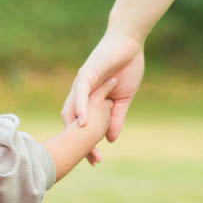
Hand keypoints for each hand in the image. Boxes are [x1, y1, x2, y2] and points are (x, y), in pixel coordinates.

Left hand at [61, 30, 144, 162]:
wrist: (130, 42)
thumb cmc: (126, 66)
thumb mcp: (123, 99)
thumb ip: (116, 117)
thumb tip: (111, 139)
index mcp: (88, 99)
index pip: (81, 125)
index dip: (85, 143)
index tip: (95, 160)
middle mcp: (80, 92)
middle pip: (72, 122)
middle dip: (79, 142)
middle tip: (92, 160)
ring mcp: (81, 83)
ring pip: (72, 109)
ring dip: (77, 130)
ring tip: (84, 147)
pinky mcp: (87, 73)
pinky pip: (80, 93)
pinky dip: (80, 108)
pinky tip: (82, 122)